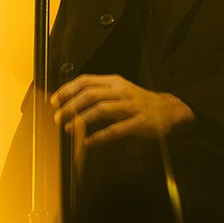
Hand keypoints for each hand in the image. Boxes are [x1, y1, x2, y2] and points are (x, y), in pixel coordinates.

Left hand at [50, 74, 193, 147]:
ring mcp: (131, 107)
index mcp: (114, 82)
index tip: (55, 100)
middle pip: (90, 94)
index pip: (86, 81)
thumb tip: (72, 100)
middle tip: (58, 117)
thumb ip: (99, 93)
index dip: (68, 90)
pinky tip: (89, 141)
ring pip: (101, 109)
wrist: (168, 110)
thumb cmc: (139, 101)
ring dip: (82, 119)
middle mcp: (121, 92)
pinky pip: (116, 129)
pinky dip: (100, 136)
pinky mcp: (139, 123)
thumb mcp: (119, 90)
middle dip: (70, 106)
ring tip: (69, 128)